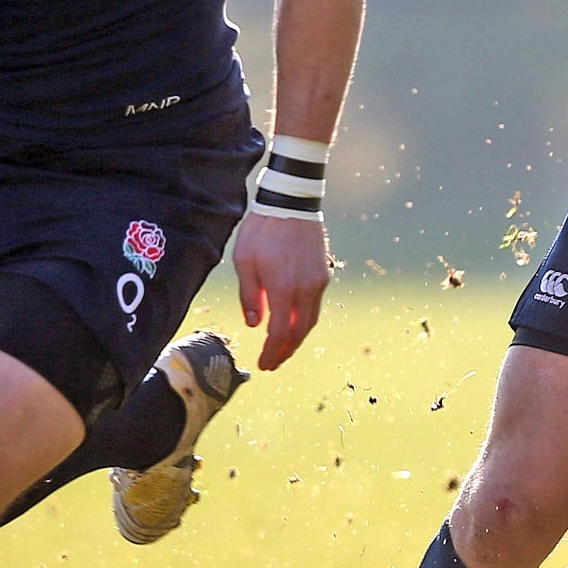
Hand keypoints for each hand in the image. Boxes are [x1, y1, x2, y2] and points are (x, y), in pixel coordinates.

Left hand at [233, 211, 331, 370]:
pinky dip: (304, 320)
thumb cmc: (262, 229)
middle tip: (274, 363)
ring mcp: (318, 282)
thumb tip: (254, 323)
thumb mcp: (243, 260)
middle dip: (286, 351)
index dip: (271, 353)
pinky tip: (294, 321)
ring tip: (283, 347)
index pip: (279, 333)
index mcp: (282, 288)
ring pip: (310, 321)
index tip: (264, 364)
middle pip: (299, 333)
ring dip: (297, 338)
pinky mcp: (323, 273)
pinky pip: (315, 305)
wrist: (292, 203)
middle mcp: (305, 289)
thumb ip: (249, 295)